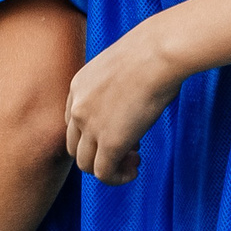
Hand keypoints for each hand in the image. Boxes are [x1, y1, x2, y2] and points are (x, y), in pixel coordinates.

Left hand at [65, 24, 186, 184]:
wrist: (158, 52)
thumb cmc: (151, 53)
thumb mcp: (121, 68)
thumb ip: (117, 88)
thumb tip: (132, 103)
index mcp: (78, 86)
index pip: (73, 122)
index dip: (96, 133)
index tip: (123, 129)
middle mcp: (77, 107)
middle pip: (75, 145)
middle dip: (99, 153)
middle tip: (129, 148)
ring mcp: (90, 126)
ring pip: (85, 164)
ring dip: (108, 168)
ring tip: (132, 161)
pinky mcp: (109, 142)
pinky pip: (104, 174)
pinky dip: (117, 178)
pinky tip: (134, 170)